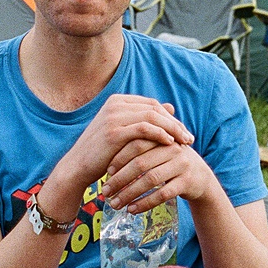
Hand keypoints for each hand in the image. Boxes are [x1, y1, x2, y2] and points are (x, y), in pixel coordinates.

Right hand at [53, 94, 192, 196]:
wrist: (78, 166)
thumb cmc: (103, 153)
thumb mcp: (125, 133)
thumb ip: (145, 120)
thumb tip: (171, 107)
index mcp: (117, 101)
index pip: (151, 104)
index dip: (170, 117)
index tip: (183, 131)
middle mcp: (115, 104)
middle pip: (154, 108)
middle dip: (175, 123)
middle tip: (189, 138)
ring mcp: (113, 116)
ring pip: (152, 116)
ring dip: (172, 129)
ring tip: (185, 142)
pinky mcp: (114, 130)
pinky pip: (144, 128)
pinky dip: (160, 134)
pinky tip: (170, 144)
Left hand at [102, 140, 220, 213]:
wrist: (201, 177)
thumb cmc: (170, 162)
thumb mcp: (158, 149)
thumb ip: (139, 145)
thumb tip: (104, 151)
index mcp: (163, 136)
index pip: (137, 144)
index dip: (119, 158)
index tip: (106, 172)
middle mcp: (173, 148)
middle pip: (141, 163)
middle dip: (120, 178)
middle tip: (105, 191)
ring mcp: (181, 165)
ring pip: (150, 179)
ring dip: (129, 193)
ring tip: (114, 204)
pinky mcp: (187, 182)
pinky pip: (163, 194)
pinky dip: (145, 202)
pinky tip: (132, 210)